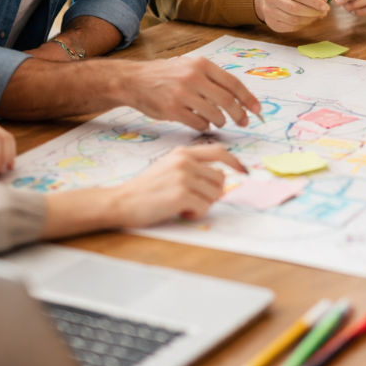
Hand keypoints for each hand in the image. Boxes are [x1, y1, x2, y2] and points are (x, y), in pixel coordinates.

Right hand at [108, 144, 247, 226]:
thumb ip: (192, 167)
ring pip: (215, 194)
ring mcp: (184, 177)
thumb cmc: (146, 189)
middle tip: (193, 201)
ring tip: (183, 206)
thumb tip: (221, 177)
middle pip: (220, 179)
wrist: (121, 201)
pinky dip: (195, 214)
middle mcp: (185, 162)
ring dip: (203, 205)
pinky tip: (179, 212)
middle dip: (212, 194)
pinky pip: (204, 207)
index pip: (219, 151)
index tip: (244, 171)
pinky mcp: (181, 195)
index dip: (235, 162)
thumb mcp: (168, 167)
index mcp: (183, 153)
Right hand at [119, 56, 261, 131]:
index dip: (248, 98)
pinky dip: (205, 126)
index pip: (233, 83)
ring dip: (221, 121)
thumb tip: (240, 97)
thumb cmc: (165, 75)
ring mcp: (182, 94)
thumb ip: (211, 78)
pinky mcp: (172, 110)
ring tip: (219, 121)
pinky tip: (203, 124)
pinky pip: (199, 123)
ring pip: (215, 115)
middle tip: (244, 122)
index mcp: (202, 65)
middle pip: (227, 101)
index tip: (257, 110)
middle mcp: (193, 77)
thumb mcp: (189, 66)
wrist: (133, 80)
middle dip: (239, 114)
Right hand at [254, 0, 328, 31]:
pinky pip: (290, 27)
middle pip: (295, 8)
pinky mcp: (271, 23)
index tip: (325, 6)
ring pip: (293, 20)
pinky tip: (307, 20)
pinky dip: (302, 25)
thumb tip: (322, 1)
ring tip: (316, 16)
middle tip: (323, 12)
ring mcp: (269, 11)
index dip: (314, 2)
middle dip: (313, 12)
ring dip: (309, 20)